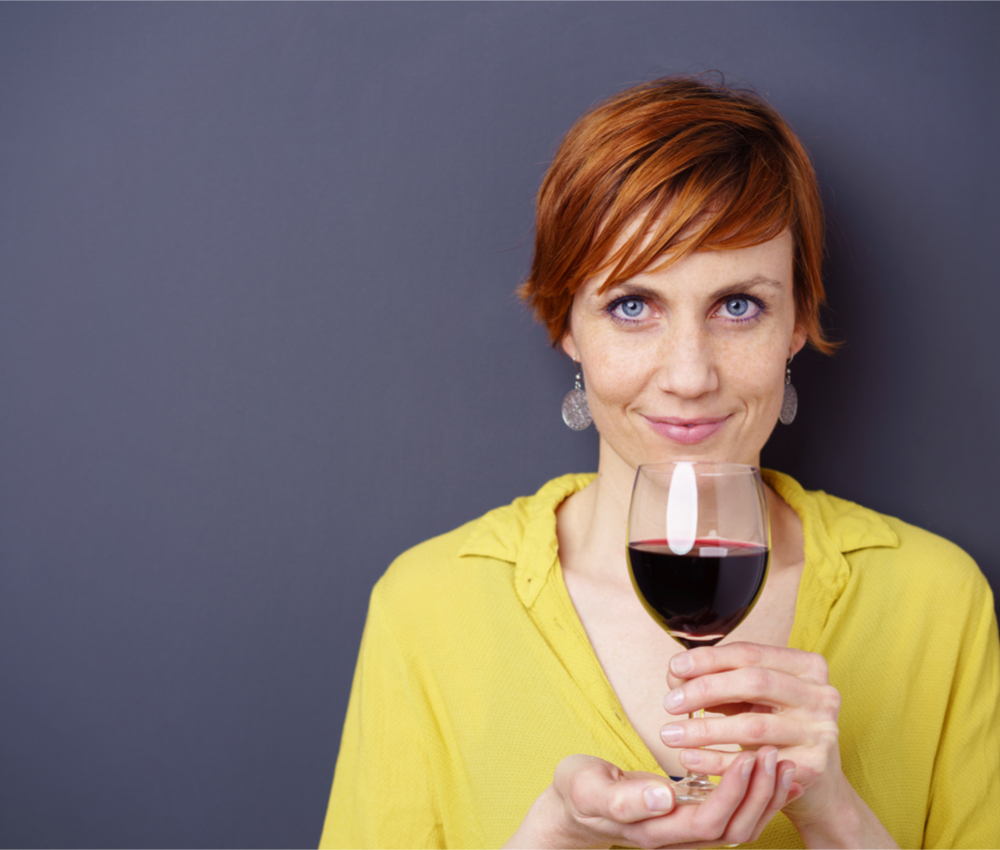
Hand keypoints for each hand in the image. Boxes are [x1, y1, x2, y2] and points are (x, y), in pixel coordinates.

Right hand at [504, 748, 797, 848]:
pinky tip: (776, 775)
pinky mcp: (693, 820)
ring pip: (742, 828)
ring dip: (766, 796)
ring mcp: (688, 833)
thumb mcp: (589, 787)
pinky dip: (761, 798)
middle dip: (760, 793)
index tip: (749, 755)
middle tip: (774, 751)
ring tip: (783, 760)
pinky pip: (737, 817)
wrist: (575, 805)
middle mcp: (679, 838)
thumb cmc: (580, 790)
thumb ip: (625, 796)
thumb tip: (664, 796)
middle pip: (735, 830)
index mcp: (656, 830)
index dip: (735, 793)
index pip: (710, 821)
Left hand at [661, 642, 841, 826]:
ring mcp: (821, 731)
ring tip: (670, 734)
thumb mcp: (751, 696)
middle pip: (753, 683)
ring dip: (704, 730)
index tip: (674, 667)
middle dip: (704, 690)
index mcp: (806, 666)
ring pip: (752, 726)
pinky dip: (716, 761)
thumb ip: (718, 680)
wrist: (813, 776)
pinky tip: (689, 758)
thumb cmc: (773, 723)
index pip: (749, 653)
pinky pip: (754, 764)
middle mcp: (821, 694)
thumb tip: (676, 674)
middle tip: (669, 703)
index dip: (708, 658)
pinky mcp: (812, 766)